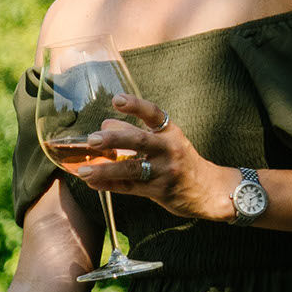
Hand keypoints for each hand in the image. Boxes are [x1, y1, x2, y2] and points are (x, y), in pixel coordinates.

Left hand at [72, 94, 235, 223]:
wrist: (207, 190)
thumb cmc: (180, 160)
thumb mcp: (165, 141)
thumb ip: (135, 132)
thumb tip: (104, 125)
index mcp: (170, 132)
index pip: (153, 114)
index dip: (134, 105)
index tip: (115, 99)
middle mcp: (169, 149)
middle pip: (139, 141)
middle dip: (114, 140)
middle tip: (92, 139)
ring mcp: (164, 171)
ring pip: (132, 169)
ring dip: (105, 170)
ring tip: (84, 171)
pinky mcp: (159, 191)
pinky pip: (130, 188)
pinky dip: (110, 185)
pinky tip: (92, 183)